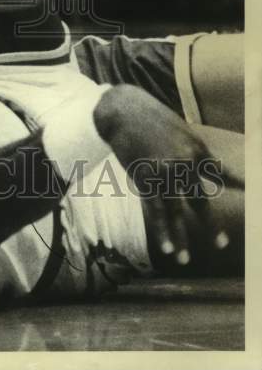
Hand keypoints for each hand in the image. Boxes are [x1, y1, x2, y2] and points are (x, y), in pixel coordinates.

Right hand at [94, 86, 233, 267]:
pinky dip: (161, 230)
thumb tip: (197, 167)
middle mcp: (185, 163)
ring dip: (180, 238)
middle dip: (210, 225)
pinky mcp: (146, 178)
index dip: (234, 184)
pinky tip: (167, 248)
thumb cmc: (149, 116)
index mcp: (196, 148)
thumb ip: (189, 150)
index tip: (247, 192)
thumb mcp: (178, 129)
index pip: (219, 172)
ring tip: (184, 260)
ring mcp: (165, 173)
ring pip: (176, 212)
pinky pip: (156, 210)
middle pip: (200, 200)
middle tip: (221, 244)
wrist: (122, 109)